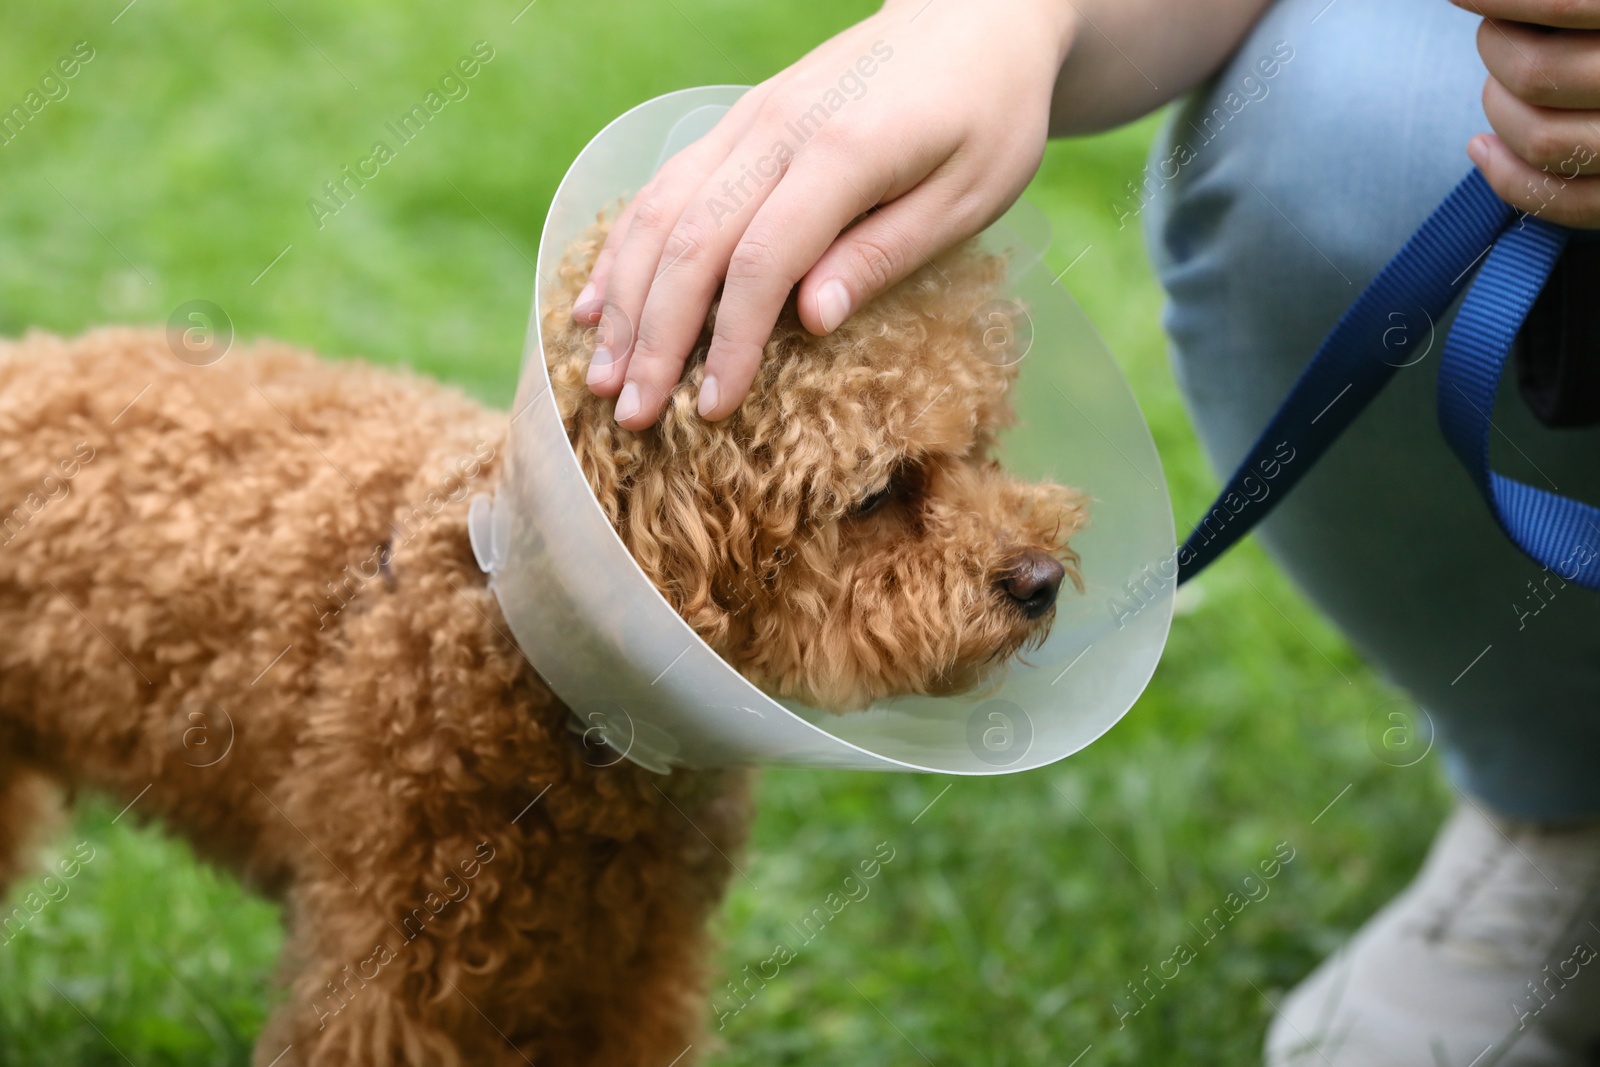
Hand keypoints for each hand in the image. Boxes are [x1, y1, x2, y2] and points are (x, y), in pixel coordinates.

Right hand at [573, 0, 1074, 428]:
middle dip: (653, 338)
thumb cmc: (987, 113)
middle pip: (691, 243)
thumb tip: (808, 320)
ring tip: (597, 374)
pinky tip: (598, 302)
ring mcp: (748, 119)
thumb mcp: (969, 193)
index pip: (761, 262)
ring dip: (623, 300)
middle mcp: (777, 130)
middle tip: (628, 415)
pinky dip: (623, 248)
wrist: (973, 14)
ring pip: (659, 213)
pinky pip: (663, 186)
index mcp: (843, 152)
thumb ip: (884, 252)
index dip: (728, 343)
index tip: (711, 410)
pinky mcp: (738, 120)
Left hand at [1456, 1, 1599, 226]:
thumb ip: (1578, 6)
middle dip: (1498, 48)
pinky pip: (1564, 201)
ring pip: (1540, 138)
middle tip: (1502, 32)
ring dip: (1498, 107)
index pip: (1566, 6)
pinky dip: (1506, 178)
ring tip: (1502, 80)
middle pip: (1537, 72)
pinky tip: (1481, 148)